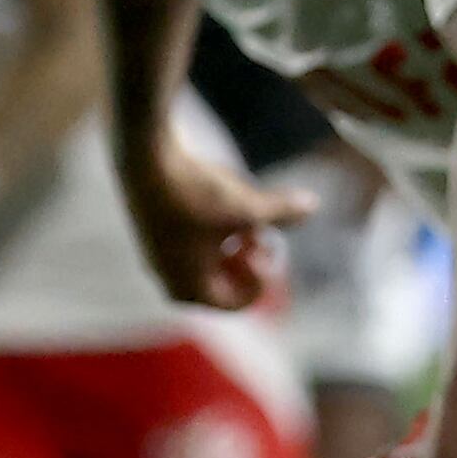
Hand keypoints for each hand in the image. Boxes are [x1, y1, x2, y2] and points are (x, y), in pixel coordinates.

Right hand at [121, 130, 315, 309]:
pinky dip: (212, 227)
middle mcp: (167, 277)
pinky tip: (221, 197)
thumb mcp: (247, 207)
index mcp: (189, 289)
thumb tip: (313, 206)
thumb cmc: (195, 191)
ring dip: (231, 241)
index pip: (237, 302)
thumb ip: (281, 213)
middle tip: (258, 232)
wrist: (142, 154)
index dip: (261, 277)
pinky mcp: (152, 228)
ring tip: (242, 213)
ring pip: (207, 260)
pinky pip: (191, 241)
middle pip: (223, 284)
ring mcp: (157, 254)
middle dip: (247, 260)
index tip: (264, 244)